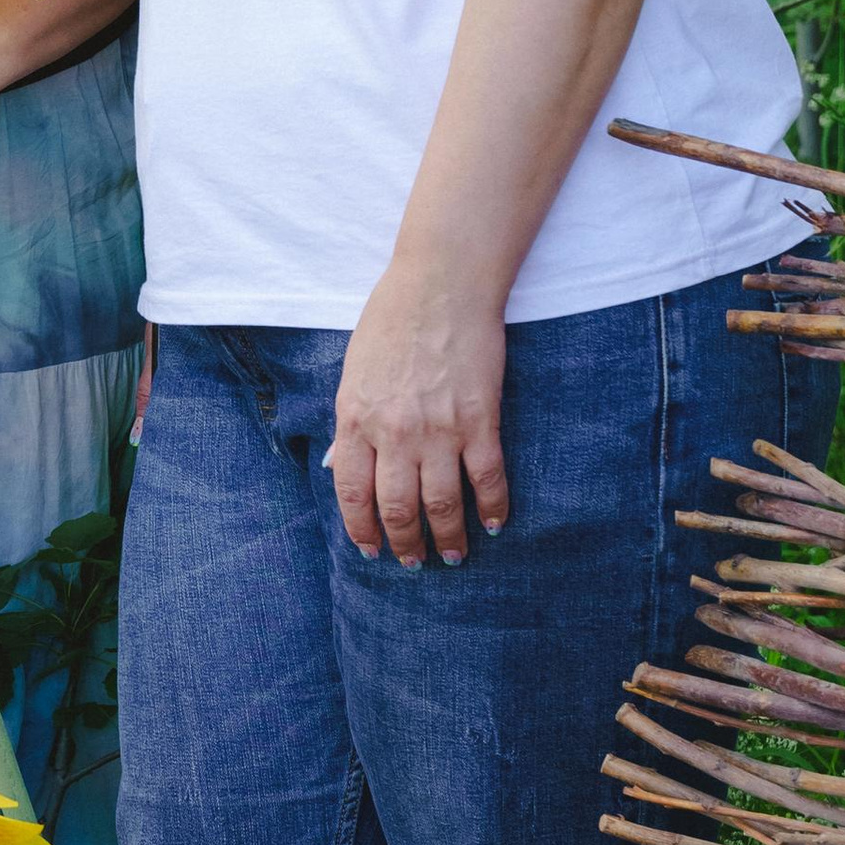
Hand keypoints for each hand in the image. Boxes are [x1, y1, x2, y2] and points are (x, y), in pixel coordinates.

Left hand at [328, 263, 509, 565]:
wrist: (440, 284)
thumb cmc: (392, 320)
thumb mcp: (355, 372)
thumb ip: (355, 420)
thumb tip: (351, 463)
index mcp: (355, 419)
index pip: (352, 494)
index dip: (362, 529)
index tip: (371, 549)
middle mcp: (393, 432)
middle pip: (397, 508)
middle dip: (404, 544)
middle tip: (413, 560)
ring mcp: (438, 430)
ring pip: (442, 505)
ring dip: (447, 538)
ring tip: (452, 555)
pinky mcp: (479, 421)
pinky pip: (487, 480)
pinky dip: (491, 508)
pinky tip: (492, 523)